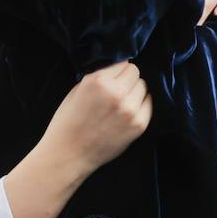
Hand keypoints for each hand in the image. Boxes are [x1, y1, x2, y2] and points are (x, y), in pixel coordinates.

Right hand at [4, 62, 151, 217]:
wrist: (68, 154)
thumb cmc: (67, 122)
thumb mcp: (76, 91)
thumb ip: (97, 77)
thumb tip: (116, 69)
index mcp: (98, 81)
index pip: (124, 63)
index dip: (118, 71)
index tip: (113, 78)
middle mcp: (116, 93)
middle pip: (136, 73)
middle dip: (127, 80)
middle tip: (118, 90)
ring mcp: (130, 110)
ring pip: (144, 87)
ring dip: (135, 92)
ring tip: (122, 103)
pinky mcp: (139, 125)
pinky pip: (148, 105)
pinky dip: (140, 105)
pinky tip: (128, 112)